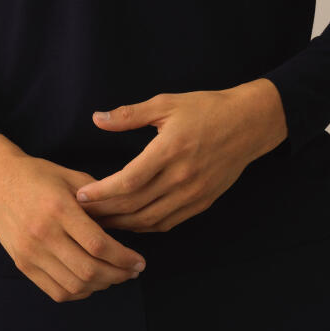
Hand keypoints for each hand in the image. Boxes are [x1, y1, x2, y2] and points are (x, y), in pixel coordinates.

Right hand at [0, 151, 147, 302]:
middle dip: (118, 275)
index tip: (139, 261)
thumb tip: (125, 224)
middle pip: (89, 270)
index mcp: (59, 208)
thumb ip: (99, 200)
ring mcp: (30, 252)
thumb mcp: (71, 177)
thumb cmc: (38, 175)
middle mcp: (43, 234)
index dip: (124, 258)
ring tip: (115, 276)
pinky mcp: (22, 264)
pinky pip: (56, 291)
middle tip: (133, 272)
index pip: (98, 244)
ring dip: (101, 286)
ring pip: (74, 285)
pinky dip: (79, 292)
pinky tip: (92, 282)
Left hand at [74, 88, 275, 232]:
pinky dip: (145, 227)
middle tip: (81, 215)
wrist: (249, 124)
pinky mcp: (202, 202)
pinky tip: (130, 222)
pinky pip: (168, 222)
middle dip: (105, 213)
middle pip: (134, 206)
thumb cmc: (206, 109)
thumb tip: (97, 118)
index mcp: (170, 150)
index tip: (80, 196)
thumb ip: (130, 114)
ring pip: (150, 220)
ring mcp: (193, 193)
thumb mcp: (166, 103)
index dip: (101, 193)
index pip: (128, 181)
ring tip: (100, 223)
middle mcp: (181, 177)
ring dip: (122, 225)